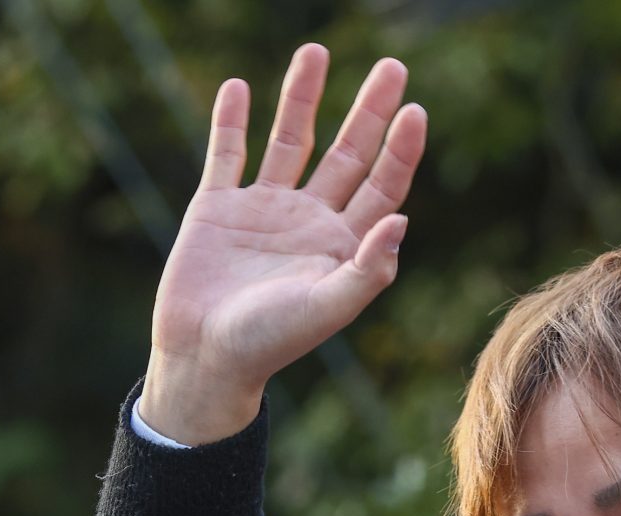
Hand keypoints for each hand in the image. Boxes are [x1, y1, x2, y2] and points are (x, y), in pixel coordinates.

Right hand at [143, 45, 427, 442]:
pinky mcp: (217, 207)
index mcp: (343, 245)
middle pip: (348, 153)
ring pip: (289, 141)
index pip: (382, 186)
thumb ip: (368, 269)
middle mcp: (309, 221)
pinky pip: (227, 154)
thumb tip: (403, 221)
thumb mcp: (327, 308)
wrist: (205, 359)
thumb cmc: (271, 343)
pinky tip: (239, 87)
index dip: (400, 149)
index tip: (415, 110)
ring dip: (302, 98)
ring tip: (315, 51)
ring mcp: (264, 210)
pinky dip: (230, 121)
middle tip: (393, 66)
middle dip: (370, 110)